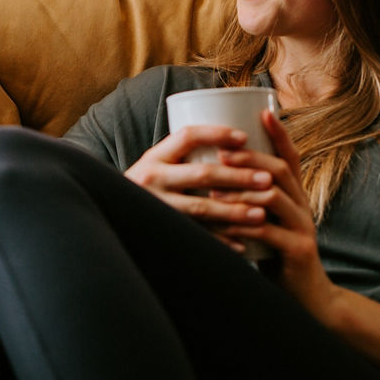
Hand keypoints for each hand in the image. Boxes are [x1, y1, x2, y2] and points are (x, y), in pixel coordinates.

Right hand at [124, 123, 273, 252]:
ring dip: (234, 212)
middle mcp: (152, 179)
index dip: (216, 134)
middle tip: (267, 180)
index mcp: (155, 157)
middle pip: (202, 174)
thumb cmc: (147, 189)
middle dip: (238, 177)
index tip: (244, 137)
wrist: (112, 217)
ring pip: (201, 208)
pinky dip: (220, 242)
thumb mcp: (157, 167)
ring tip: (261, 214)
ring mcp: (157, 206)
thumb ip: (183, 158)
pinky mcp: (162, 230)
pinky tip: (242, 245)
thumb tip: (236, 139)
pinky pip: (195, 236)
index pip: (187, 136)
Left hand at [216, 110, 343, 320]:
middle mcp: (303, 205)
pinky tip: (225, 223)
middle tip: (222, 153)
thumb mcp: (266, 222)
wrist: (306, 297)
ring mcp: (303, 227)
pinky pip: (270, 232)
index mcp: (295, 195)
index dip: (279, 133)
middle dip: (250, 158)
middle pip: (279, 171)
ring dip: (243, 190)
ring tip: (216, 188)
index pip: (290, 156)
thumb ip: (250, 201)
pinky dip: (245, 225)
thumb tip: (213, 177)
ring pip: (274, 198)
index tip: (263, 112)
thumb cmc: (275, 255)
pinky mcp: (298, 250)